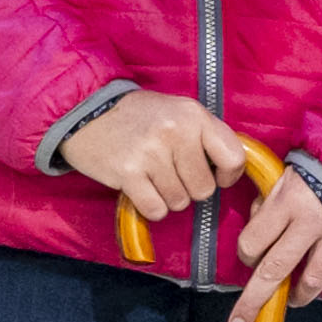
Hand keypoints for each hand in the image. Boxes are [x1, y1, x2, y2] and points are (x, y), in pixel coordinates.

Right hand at [56, 88, 258, 216]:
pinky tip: (140, 188)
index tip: (217, 176)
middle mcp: (175, 132)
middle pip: (204, 189)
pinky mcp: (128, 173)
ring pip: (180, 202)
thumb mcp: (178, 111)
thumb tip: (232, 170)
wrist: (87, 111)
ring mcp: (151, 153)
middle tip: (170, 171)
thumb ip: (205, 136)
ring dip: (167, 196)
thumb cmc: (139, 116)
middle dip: (190, 187)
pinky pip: (156, 210)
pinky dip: (150, 206)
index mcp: (193, 115)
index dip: (228, 176)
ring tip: (152, 175)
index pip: (234, 158)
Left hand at [224, 163, 321, 312]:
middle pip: (274, 271)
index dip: (247, 253)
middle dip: (253, 302)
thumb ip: (270, 200)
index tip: (251, 254)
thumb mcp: (288, 173)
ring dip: (299, 295)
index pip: (253, 243)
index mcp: (287, 202)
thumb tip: (257, 223)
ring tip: (295, 299)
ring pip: (313, 280)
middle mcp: (310, 224)